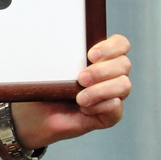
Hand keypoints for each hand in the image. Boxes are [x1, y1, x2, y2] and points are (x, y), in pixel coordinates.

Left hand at [12, 34, 131, 150]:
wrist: (37, 113)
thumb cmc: (46, 86)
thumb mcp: (52, 67)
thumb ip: (64, 55)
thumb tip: (66, 45)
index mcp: (101, 58)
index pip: (120, 44)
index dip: (112, 47)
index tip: (91, 55)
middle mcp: (111, 75)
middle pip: (124, 64)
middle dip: (102, 70)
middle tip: (81, 78)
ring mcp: (113, 95)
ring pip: (124, 85)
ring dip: (101, 90)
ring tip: (80, 98)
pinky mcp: (110, 115)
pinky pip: (115, 108)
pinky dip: (99, 107)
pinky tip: (83, 108)